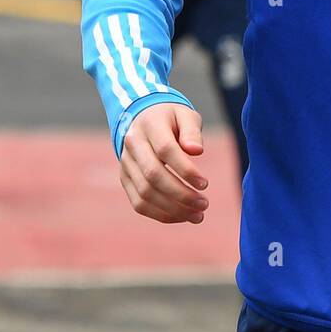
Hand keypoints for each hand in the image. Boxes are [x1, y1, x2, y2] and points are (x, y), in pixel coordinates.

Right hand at [118, 103, 208, 223]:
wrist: (144, 119)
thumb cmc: (172, 119)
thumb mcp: (185, 115)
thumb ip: (192, 131)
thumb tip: (196, 151)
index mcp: (149, 125)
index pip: (166, 150)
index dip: (186, 170)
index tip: (205, 184)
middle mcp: (132, 145)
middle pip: (153, 175)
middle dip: (181, 194)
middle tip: (204, 204)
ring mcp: (125, 164)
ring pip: (145, 193)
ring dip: (173, 209)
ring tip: (198, 215)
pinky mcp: (125, 179)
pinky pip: (139, 203)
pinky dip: (161, 214)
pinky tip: (182, 216)